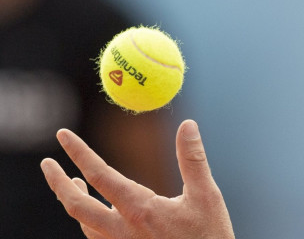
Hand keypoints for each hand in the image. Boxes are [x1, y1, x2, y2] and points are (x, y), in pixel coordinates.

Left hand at [40, 119, 234, 238]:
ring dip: (72, 200)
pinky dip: (88, 219)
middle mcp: (123, 230)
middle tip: (47, 163)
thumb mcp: (206, 195)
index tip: (63, 134)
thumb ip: (193, 159)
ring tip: (72, 182)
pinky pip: (97, 237)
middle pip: (76, 206)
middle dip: (57, 182)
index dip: (79, 152)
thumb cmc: (209, 236)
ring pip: (84, 223)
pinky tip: (97, 211)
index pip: (99, 175)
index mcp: (140, 210)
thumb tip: (188, 124)